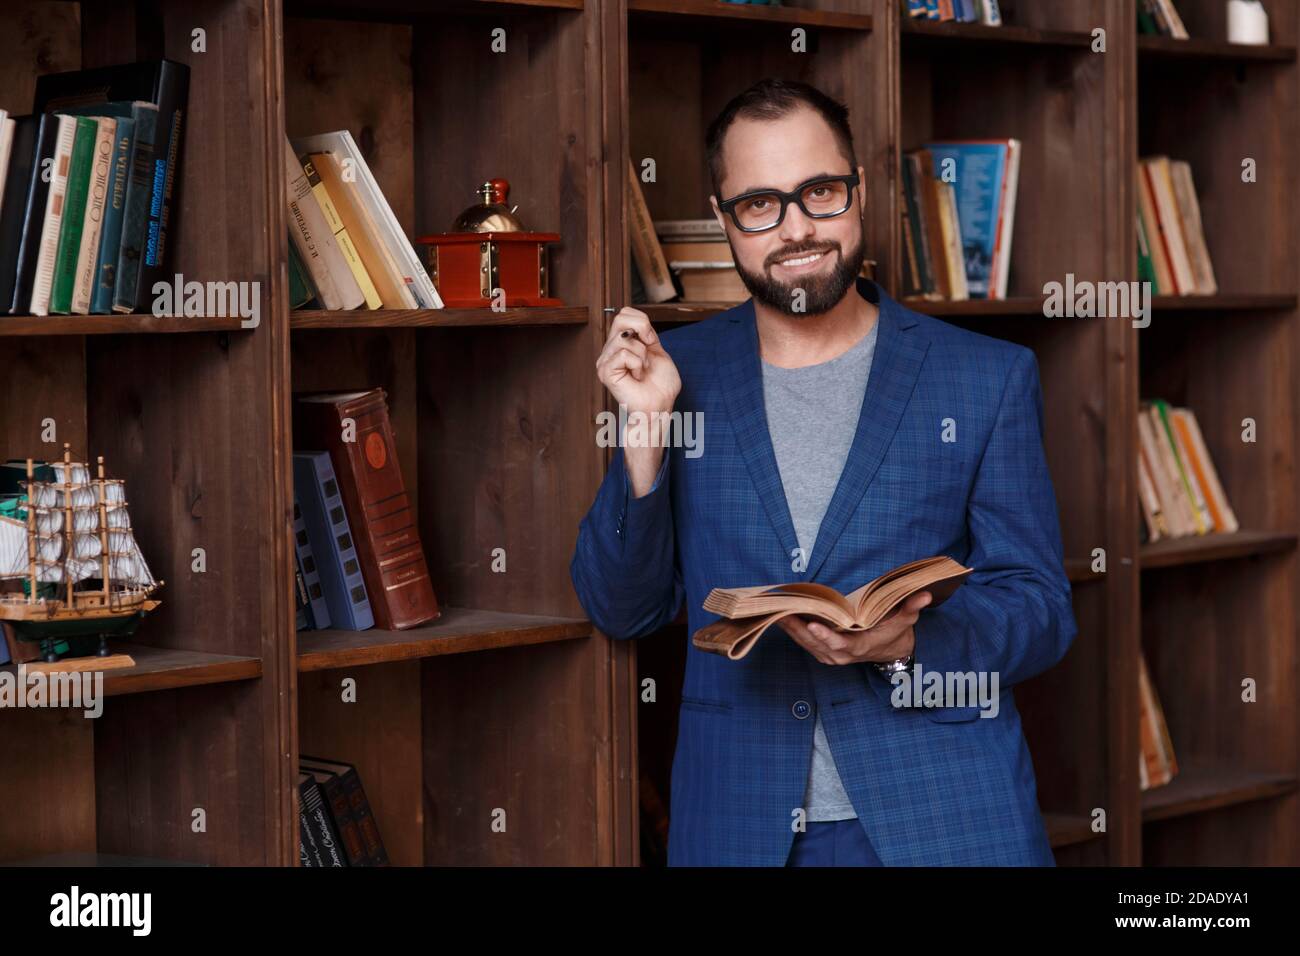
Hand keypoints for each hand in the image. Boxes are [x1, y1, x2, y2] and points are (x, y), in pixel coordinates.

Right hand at [596, 307, 680, 416]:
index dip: (642, 321)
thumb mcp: (657, 350)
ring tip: (642, 370)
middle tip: (648, 352)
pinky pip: (623, 354)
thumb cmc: (660, 384)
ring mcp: (605, 360)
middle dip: (642, 330)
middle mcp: (610, 350)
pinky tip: (636, 377)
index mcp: (621, 343)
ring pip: (624, 338)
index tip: (651, 340)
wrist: (660, 406)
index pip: (624, 313)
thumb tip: (637, 323)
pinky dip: (637, 363)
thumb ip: (646, 332)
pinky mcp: (605, 372)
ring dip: (642, 354)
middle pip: (621, 318)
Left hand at [781, 591, 931, 665]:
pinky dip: (791, 629)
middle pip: (814, 642)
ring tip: (774, 608)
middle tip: (780, 608)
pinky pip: (803, 641)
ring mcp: (830, 655)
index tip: (811, 624)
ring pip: (804, 642)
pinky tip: (779, 614)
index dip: (825, 636)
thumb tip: (924, 595)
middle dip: (797, 626)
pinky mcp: (822, 652)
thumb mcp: (905, 620)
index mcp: (859, 647)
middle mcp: (841, 655)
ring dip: (789, 626)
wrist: (890, 652)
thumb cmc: (894, 632)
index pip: (840, 644)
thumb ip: (912, 608)